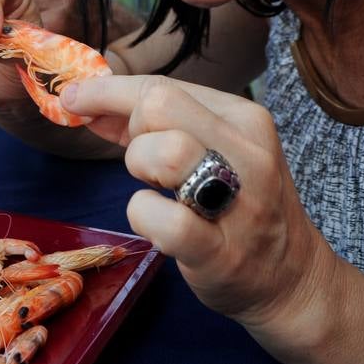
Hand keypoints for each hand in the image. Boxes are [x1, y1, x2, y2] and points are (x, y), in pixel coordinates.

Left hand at [60, 74, 339, 334]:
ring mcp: (239, 203)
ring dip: (139, 168)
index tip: (74, 97)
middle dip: (130, 128)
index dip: (107, 90)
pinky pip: (163, 219)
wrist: (290, 278)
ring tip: (157, 189)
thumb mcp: (211, 149)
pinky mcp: (221, 252)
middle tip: (139, 160)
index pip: (164, 85)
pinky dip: (143, 216)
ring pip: (163, 151)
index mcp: (244, 118)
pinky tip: (156, 223)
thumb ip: (154, 124)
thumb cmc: (237, 205)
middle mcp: (247, 152)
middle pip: (159, 105)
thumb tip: (85, 100)